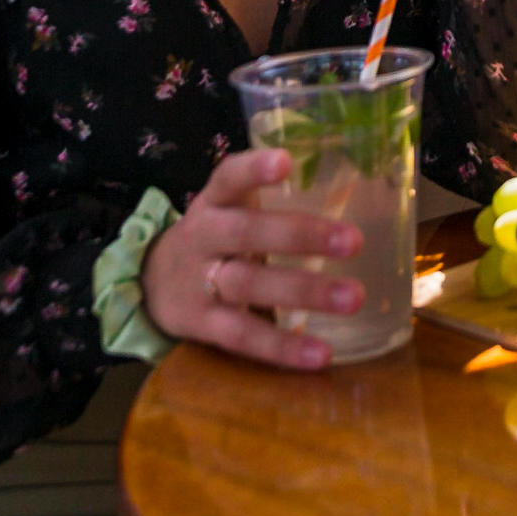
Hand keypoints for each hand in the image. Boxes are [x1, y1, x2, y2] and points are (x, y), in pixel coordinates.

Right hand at [140, 148, 362, 369]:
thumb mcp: (233, 209)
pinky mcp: (201, 325)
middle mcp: (204, 236)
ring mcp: (199, 282)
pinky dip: (283, 347)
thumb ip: (280, 201)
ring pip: (248, 284)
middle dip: (299, 235)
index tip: (286, 161)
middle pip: (245, 232)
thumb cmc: (217, 238)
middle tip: (353, 241)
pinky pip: (243, 336)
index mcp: (215, 202)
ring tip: (354, 298)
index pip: (229, 177)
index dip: (254, 169)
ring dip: (304, 291)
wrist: (150, 283)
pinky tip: (322, 354)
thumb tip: (366, 192)